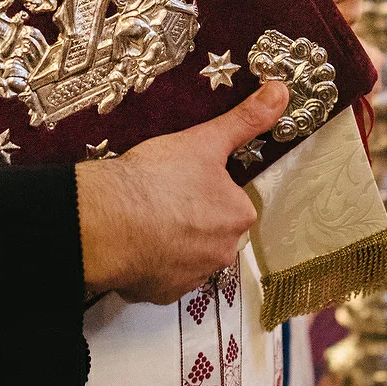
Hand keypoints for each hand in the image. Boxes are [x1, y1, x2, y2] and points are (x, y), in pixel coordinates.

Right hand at [75, 82, 287, 304]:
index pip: (231, 201)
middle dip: (192, 217)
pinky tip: (134, 241)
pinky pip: (161, 276)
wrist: (106, 220)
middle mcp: (222, 253)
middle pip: (211, 231)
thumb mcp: (204, 140)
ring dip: (172, 241)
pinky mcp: (162, 294)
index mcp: (239, 217)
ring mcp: (192, 277)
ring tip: (144, 218)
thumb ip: (245, 120)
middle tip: (162, 196)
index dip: (206, 187)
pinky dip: (151, 262)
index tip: (182, 178)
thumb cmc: (157, 178)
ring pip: (187, 255)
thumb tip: (281, 91)